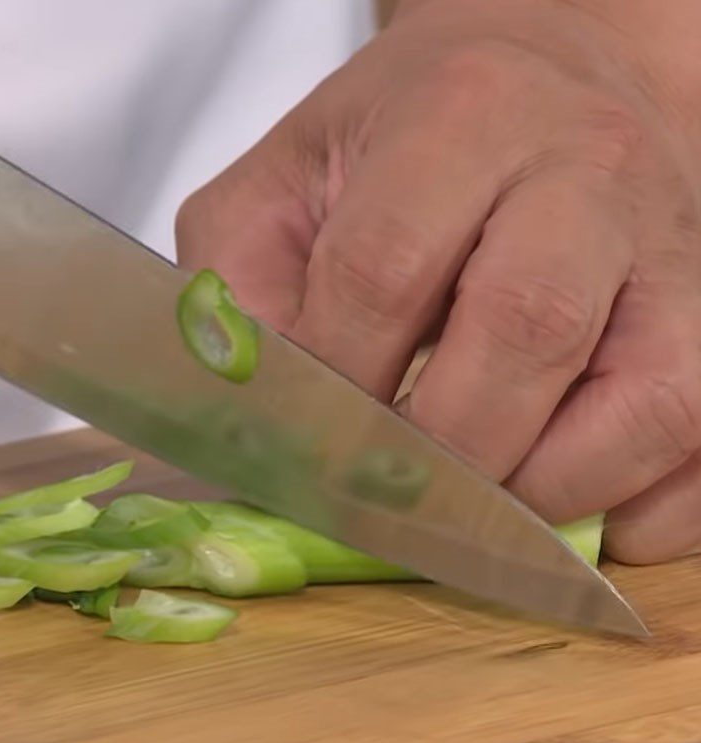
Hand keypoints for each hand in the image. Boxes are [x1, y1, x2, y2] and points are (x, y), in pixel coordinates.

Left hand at [176, 0, 700, 564]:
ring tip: (472, 508)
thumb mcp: (292, 173)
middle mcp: (585, 171)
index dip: (336, 381)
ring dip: (544, 491)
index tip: (307, 445)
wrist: (545, 78)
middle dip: (438, 450)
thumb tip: (250, 410)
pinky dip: (642, 505)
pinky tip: (566, 509)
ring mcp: (669, 248)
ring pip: (644, 401)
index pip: (385, 271)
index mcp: (458, 115)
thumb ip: (241, 278)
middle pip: (523, 330)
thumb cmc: (411, 133)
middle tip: (385, 493)